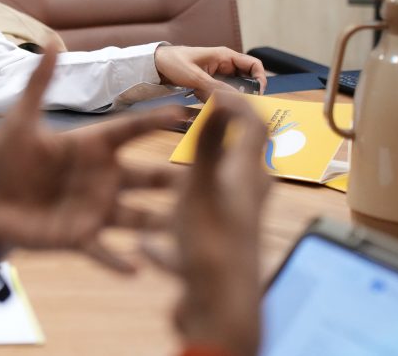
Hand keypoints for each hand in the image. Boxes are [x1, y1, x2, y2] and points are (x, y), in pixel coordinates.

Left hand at [0, 50, 185, 270]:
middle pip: (147, 177)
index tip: (188, 111)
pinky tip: (138, 268)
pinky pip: (104, 251)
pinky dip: (119, 261)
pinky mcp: (78, 237)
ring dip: (161, 223)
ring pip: (137, 217)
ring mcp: (93, 209)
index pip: (131, 130)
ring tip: (186, 228)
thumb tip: (51, 40)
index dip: (156, 121)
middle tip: (209, 177)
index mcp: (90, 146)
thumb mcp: (20, 120)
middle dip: (176, 179)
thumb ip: (39, 83)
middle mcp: (101, 178)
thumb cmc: (2, 159)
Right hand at [143, 92, 270, 355]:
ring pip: (206, 198)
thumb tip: (224, 96)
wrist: (219, 309)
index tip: (209, 88)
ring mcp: (230, 228)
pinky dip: (170, 235)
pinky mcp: (215, 254)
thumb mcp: (203, 185)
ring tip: (157, 184)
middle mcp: (244, 198)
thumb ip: (211, 142)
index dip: (235, 101)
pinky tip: (145, 246)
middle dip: (208, 142)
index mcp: (246, 175)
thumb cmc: (211, 242)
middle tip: (184, 128)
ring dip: (182, 189)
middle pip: (231, 160)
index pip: (252, 125)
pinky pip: (189, 235)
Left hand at [154, 45, 266, 100]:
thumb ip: (215, 87)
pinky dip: (215, 99)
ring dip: (226, 97)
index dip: (260, 79)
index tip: (257, 94)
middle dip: (243, 93)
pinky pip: (220, 93)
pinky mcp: (209, 83)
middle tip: (236, 105)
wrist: (155, 64)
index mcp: (225, 56)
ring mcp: (217, 74)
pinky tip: (203, 99)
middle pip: (246, 80)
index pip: (254, 65)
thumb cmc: (173, 62)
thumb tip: (235, 99)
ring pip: (232, 89)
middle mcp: (225, 65)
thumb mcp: (194, 76)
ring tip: (213, 100)